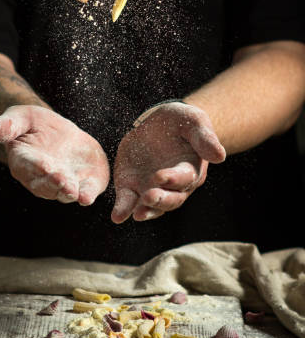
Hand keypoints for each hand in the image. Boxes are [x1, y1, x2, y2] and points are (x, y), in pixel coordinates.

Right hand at [0, 105, 109, 204]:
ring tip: (74, 191)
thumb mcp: (19, 117)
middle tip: (63, 181)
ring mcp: (63, 182)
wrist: (56, 131)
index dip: (36, 166)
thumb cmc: (31, 124)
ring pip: (64, 192)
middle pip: (46, 185)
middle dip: (55, 183)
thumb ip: (7, 125)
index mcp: (23, 162)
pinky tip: (89, 196)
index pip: (28, 166)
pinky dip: (87, 194)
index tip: (45, 165)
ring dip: (70, 192)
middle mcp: (41, 178)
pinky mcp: (82, 182)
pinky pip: (85, 191)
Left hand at [111, 102, 225, 222]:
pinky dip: (123, 210)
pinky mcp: (132, 188)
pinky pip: (128, 202)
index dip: (173, 179)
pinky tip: (118, 216)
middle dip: (160, 200)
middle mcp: (173, 186)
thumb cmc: (181, 122)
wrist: (158, 123)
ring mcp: (152, 189)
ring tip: (137, 214)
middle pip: (170, 199)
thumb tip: (220, 156)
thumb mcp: (194, 121)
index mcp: (190, 170)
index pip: (184, 178)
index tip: (161, 176)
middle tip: (149, 197)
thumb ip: (204, 138)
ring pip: (151, 206)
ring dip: (145, 211)